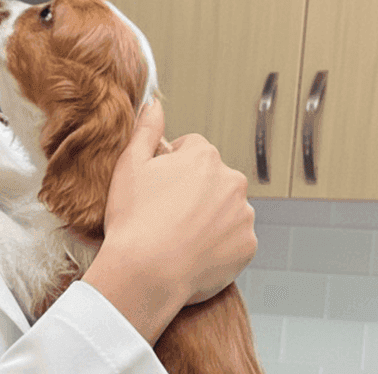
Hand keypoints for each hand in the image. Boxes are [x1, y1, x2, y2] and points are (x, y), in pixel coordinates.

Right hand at [81, 101, 255, 341]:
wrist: (146, 273)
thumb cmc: (134, 218)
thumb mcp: (130, 165)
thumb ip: (146, 129)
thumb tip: (155, 103)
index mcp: (204, 156)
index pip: (191, 148)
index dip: (170, 166)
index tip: (157, 186)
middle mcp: (232, 181)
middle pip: (212, 177)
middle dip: (194, 189)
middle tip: (166, 212)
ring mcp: (243, 215)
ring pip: (225, 208)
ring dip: (209, 215)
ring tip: (179, 235)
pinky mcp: (248, 246)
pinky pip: (234, 238)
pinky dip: (219, 243)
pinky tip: (193, 251)